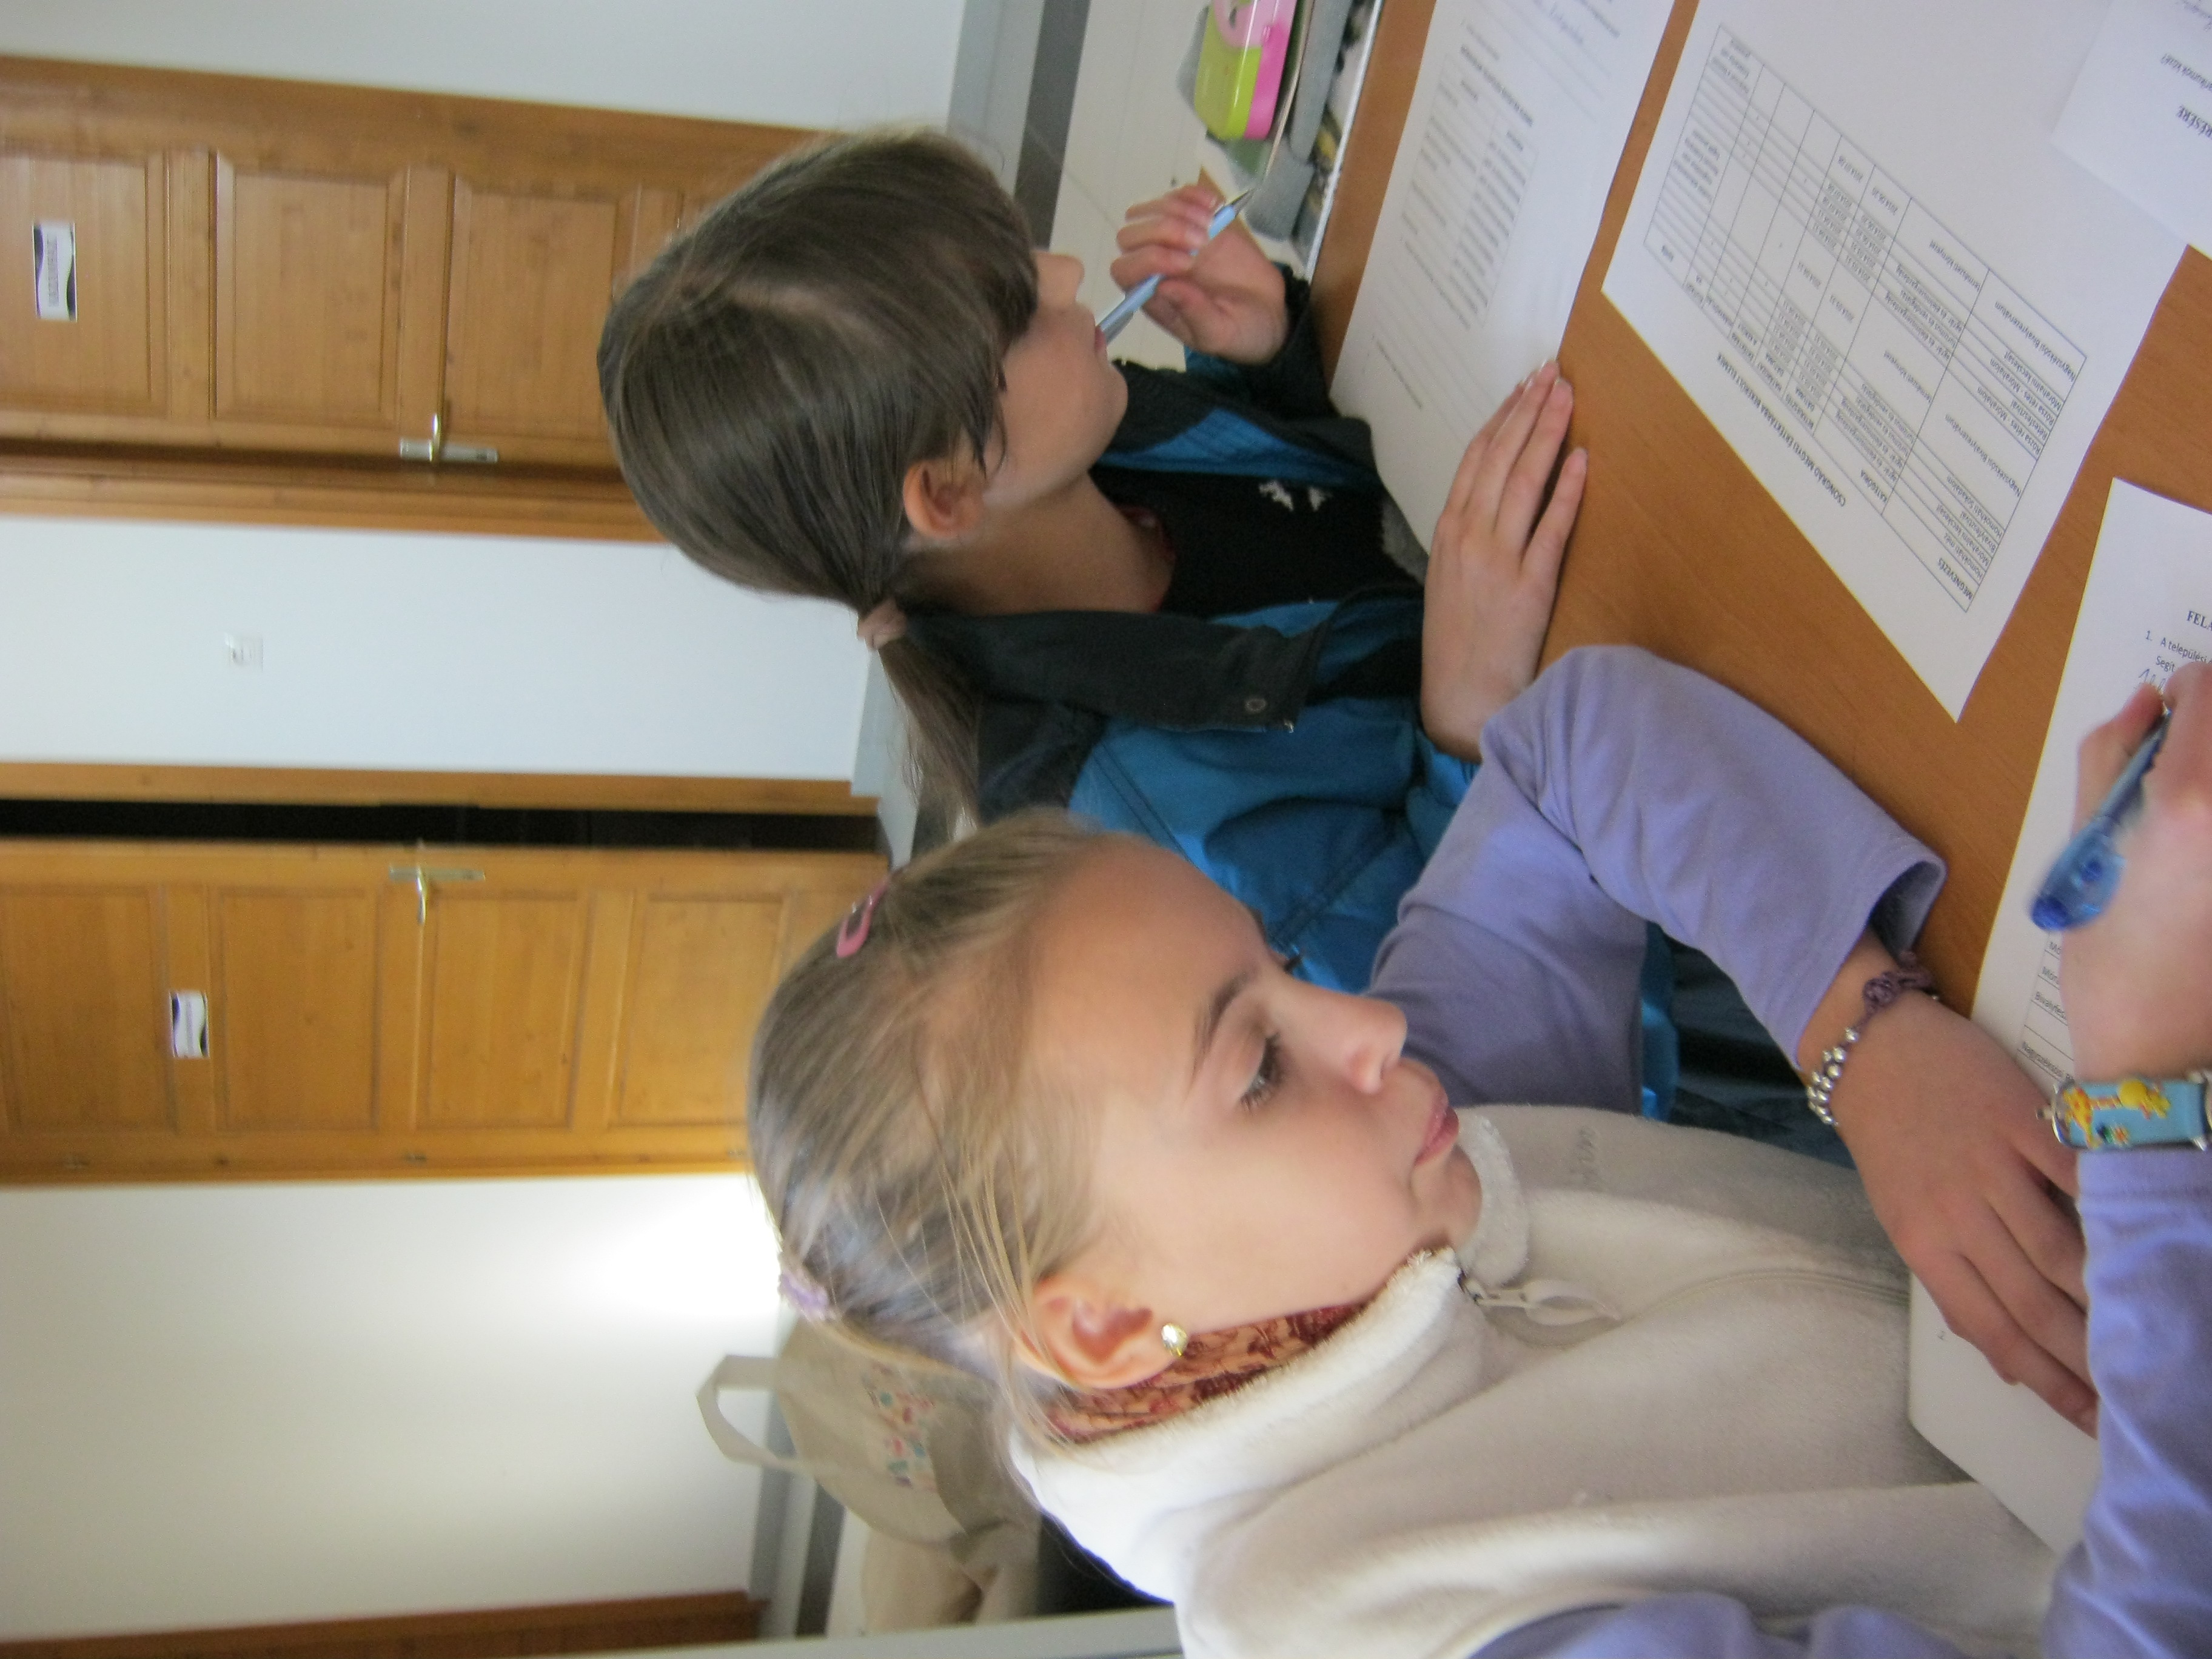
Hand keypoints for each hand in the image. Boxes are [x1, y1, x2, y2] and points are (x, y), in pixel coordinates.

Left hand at [1110, 184, 1286, 363]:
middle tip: (1203, 241)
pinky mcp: (1192, 221)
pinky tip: (1215, 206)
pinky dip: (1193, 193)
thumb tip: (1165, 287)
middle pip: (1130, 235)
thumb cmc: (1238, 331)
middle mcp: (1153, 267)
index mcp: (1151, 297)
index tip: (1189, 263)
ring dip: (1177, 209)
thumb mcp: (1219, 334)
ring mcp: (1170, 240)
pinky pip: (1177, 195)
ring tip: (1211, 223)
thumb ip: (1194, 315)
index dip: (1149, 260)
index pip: (1125, 270)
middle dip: (1163, 230)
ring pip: (1148, 209)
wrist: (1266, 313)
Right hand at [1420, 364, 1585, 760]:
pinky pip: (1550, 528)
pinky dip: (1566, 491)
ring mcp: (1498, 559)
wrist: (1460, 698)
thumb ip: (1466, 538)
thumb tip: (1491, 501)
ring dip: (1546, 433)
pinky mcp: (1529, 586)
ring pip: (1524, 481)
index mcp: (1447, 532)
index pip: (1477, 459)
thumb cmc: (1457, 643)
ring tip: (1566, 396)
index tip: (1523, 387)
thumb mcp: (1448, 580)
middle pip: (1502, 458)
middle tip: (1553, 372)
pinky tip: (1581, 459)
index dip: (1502, 418)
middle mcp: (1469, 537)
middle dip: (1528, 410)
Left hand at [1806, 933, 2094, 1429]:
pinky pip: (2072, 1174)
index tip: (2090, 1419)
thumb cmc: (1891, 1137)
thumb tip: (2008, 1358)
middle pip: (2030, 1301)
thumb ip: (1954, 1282)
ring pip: (2056, 1250)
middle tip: (2133, 1393)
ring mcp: (1989, 1166)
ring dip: (2104, 1296)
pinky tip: (2141, 1240)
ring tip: (2146, 1332)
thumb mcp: (1904, 1217)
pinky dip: (2108, 1208)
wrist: (1868, 1049)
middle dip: (2084, 1356)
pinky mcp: (2018, 1120)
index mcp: (1923, 1245)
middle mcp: (1955, 1214)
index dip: (2045, 1381)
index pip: (1992, 1330)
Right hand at [2064, 664, 2211, 1080]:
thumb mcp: (2088, 864)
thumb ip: (2107, 768)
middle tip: (2181, 768)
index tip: (2168, 716)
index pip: (2210, 691)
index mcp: (2193, 804)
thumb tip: (2143, 704)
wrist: (2171, 1064)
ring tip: (2193, 823)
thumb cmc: (2115, 973)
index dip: (2188, 691)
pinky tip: (2203, 869)